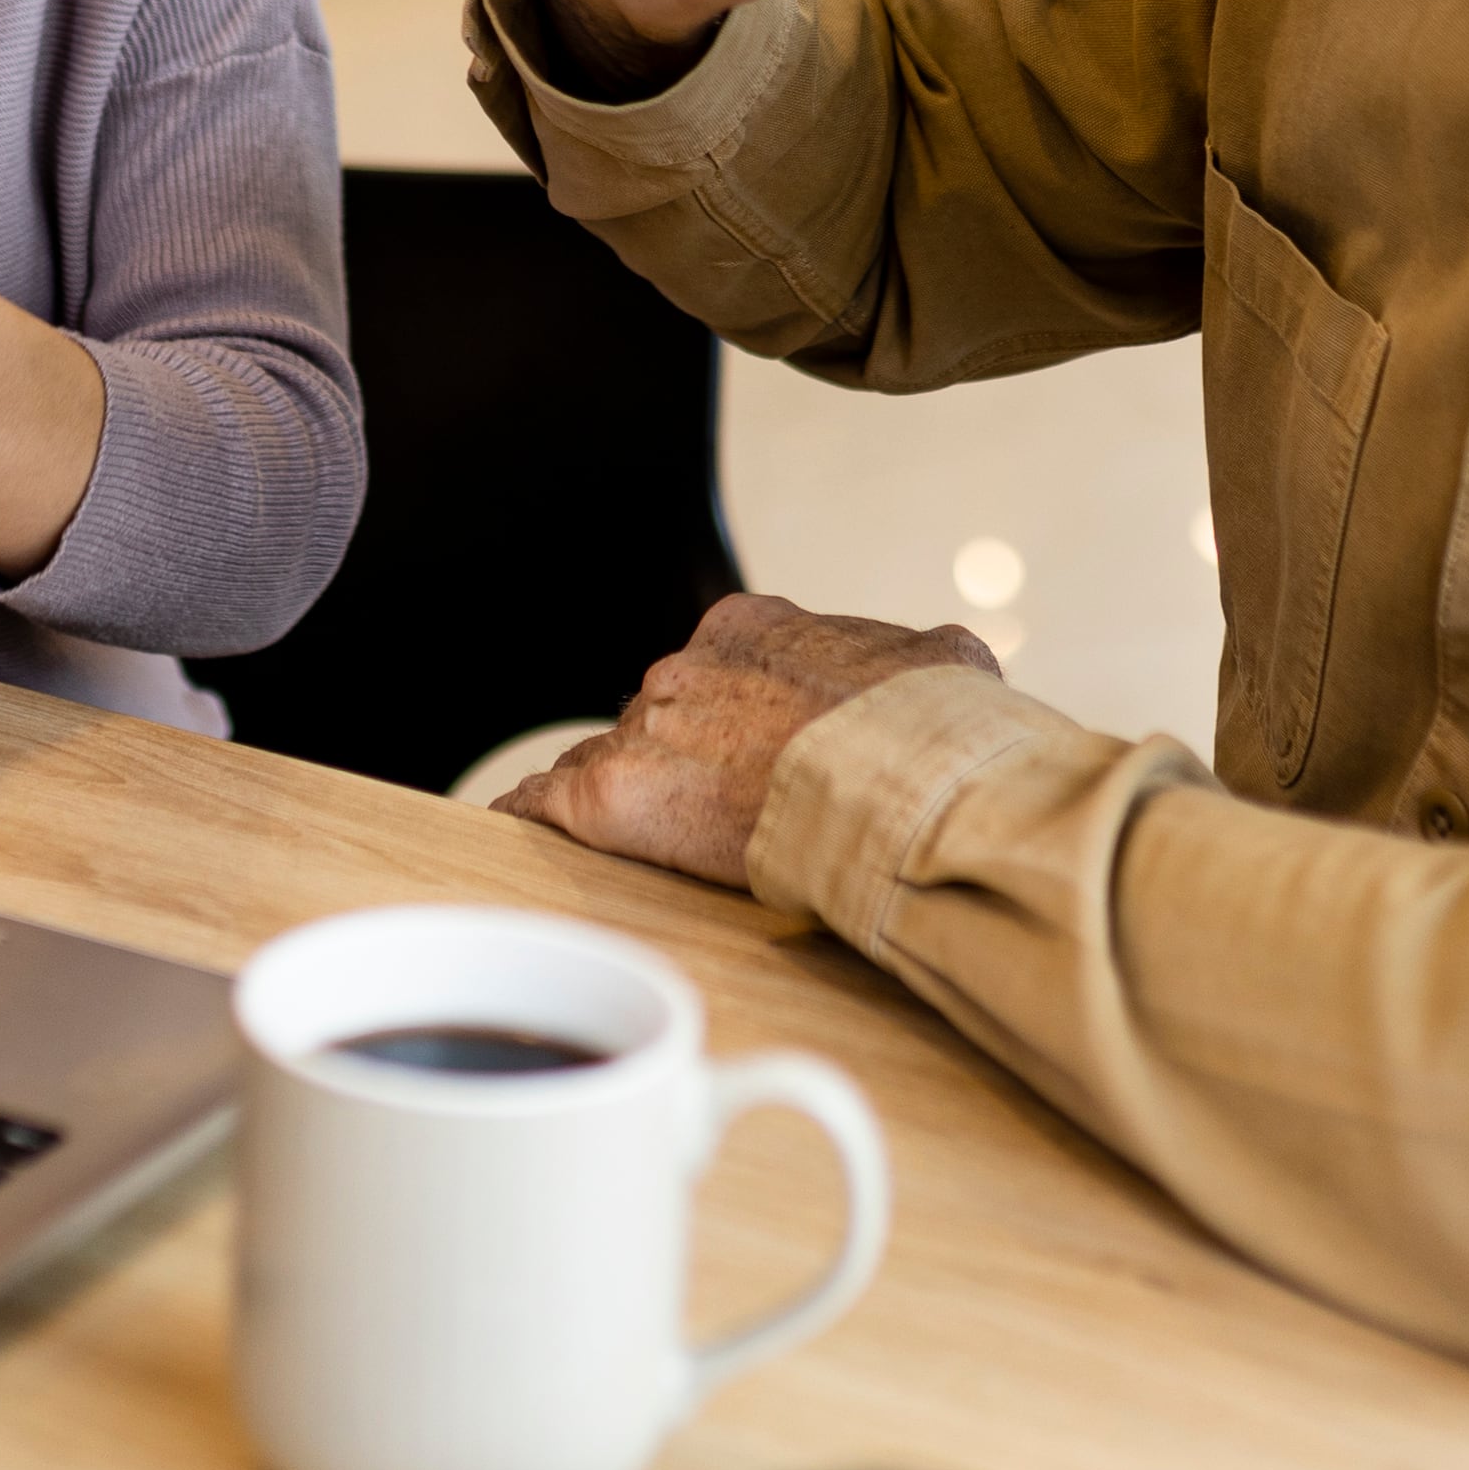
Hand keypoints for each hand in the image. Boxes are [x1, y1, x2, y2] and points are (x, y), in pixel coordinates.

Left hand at [496, 591, 998, 886]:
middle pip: (657, 722)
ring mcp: (645, 730)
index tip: (740, 756)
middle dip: (678, 765)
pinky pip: (547, 807)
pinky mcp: (613, 799)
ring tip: (631, 842)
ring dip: (623, 800)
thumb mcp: (940, 665)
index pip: (707, 675)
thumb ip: (915, 663)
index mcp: (751, 627)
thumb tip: (951, 671)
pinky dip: (533, 819)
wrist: (905, 785)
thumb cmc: (930, 733)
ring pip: (609, 764)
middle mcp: (685, 669)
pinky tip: (517, 832)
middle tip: (710, 816)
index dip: (723, 723)